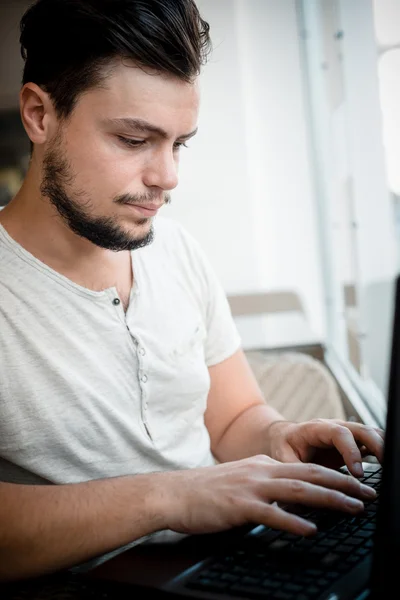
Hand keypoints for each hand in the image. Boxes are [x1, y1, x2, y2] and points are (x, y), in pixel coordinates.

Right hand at [157, 455, 375, 536]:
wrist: (174, 493)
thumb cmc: (206, 491)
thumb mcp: (241, 480)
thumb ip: (266, 485)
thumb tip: (291, 498)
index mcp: (264, 464)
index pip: (307, 467)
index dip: (336, 475)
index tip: (357, 486)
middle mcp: (262, 470)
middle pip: (311, 474)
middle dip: (344, 484)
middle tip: (368, 495)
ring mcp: (251, 486)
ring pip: (299, 489)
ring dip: (329, 499)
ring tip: (352, 509)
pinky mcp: (239, 505)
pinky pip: (271, 513)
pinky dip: (293, 522)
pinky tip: (309, 531)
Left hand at [265, 418, 384, 476]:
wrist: (283, 436)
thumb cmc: (283, 447)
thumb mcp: (282, 459)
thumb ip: (295, 472)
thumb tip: (304, 494)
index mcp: (315, 429)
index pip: (339, 434)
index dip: (351, 451)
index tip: (357, 474)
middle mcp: (333, 427)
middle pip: (361, 429)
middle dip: (377, 445)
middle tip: (388, 466)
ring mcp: (344, 432)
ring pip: (370, 433)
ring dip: (383, 447)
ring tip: (392, 468)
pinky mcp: (351, 442)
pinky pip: (371, 442)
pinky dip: (382, 451)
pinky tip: (389, 466)